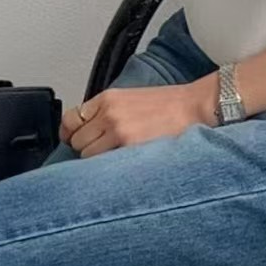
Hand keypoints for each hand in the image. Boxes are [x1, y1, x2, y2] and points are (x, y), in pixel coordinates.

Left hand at [60, 77, 217, 156]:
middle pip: (76, 140)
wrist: (194, 106)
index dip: (70, 133)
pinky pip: (104, 163)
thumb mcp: (131, 98)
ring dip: (98, 160)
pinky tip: (122, 165)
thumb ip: (107, 112)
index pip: (70, 119)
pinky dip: (109, 167)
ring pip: (87, 155)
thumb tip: (88, 132)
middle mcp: (109, 112)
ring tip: (117, 158)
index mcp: (108, 98)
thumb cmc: (169, 105)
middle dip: (86, 148)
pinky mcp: (128, 145)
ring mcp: (117, 129)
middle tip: (104, 151)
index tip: (74, 140)